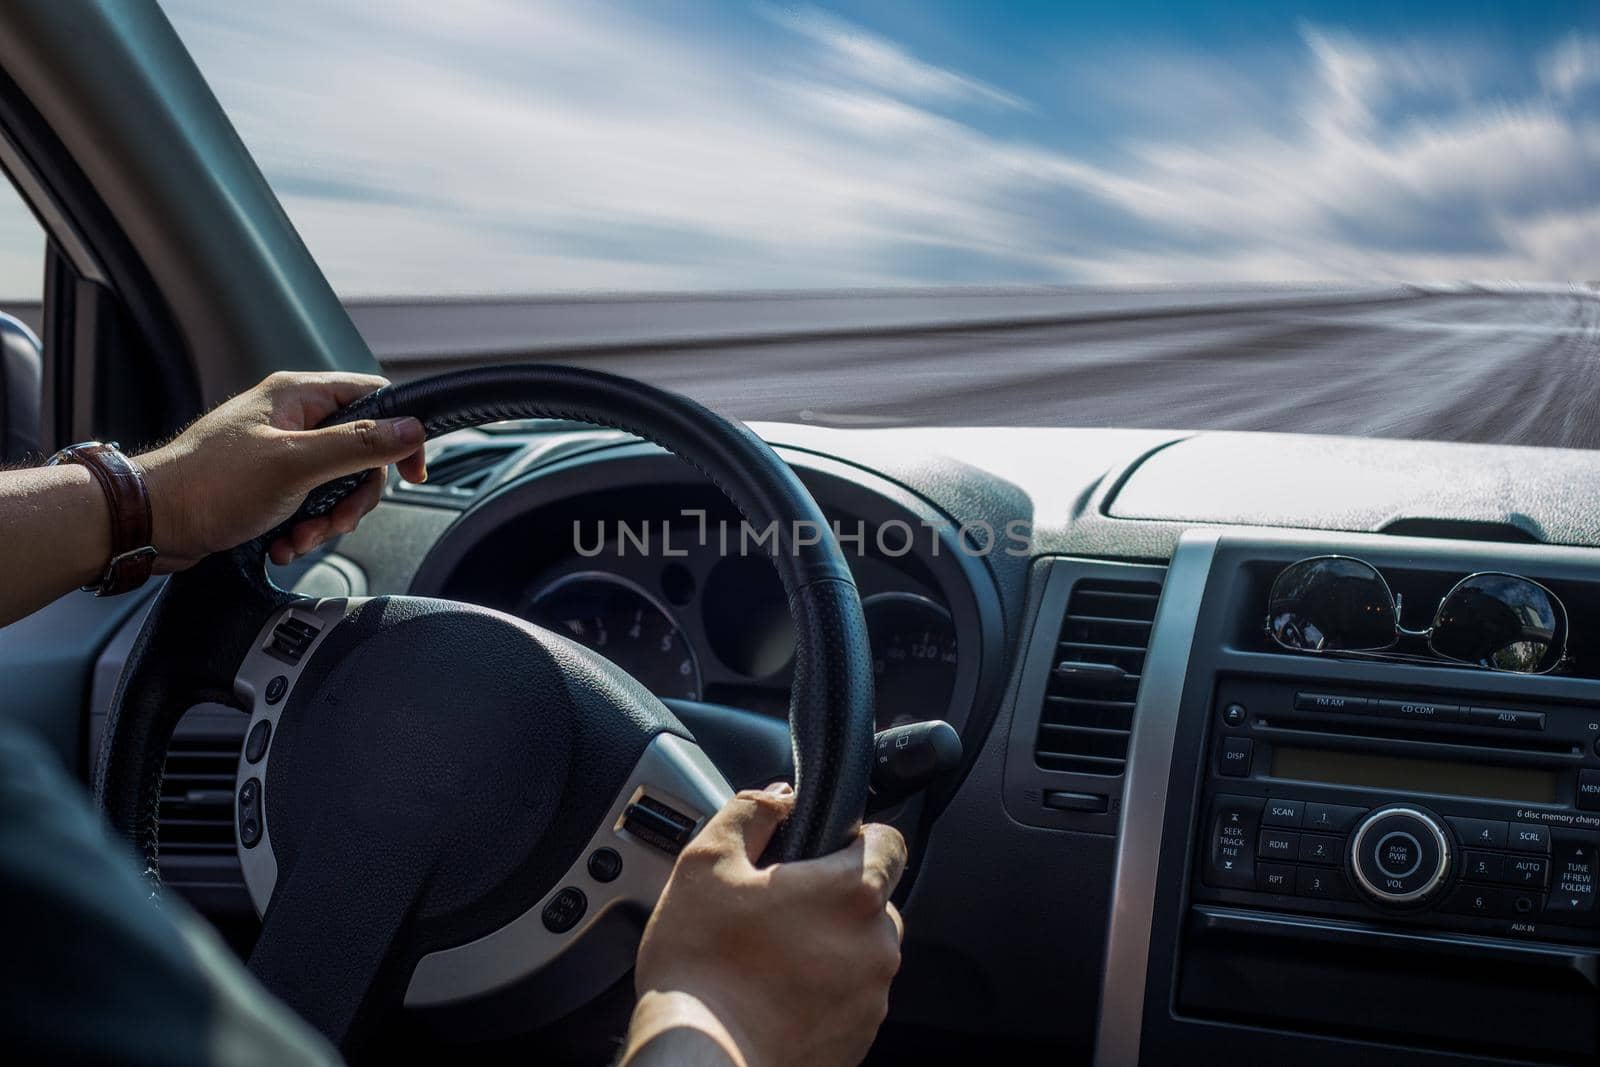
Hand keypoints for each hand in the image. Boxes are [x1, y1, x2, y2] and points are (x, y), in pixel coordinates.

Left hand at [136, 371, 426, 568]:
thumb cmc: (209, 485)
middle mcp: (291, 419)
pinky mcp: (267, 484)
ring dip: (326, 519)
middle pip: (359, 453)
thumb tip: (411, 430)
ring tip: (299, 537)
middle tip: (336, 519)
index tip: (412, 471)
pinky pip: (308, 504)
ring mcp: (279, 452)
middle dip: (352, 497)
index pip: (374, 399)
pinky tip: (283, 543)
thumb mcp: (297, 464)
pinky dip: (303, 529)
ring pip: (335, 485)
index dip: (400, 435)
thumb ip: (359, 445)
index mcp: (298, 396)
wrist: (152, 523)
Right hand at [624, 784, 906, 1066]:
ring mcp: (872, 1000)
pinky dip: (823, 991)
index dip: (855, 837)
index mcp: (852, 893)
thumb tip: (779, 798)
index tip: (818, 852)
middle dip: (834, 898)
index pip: (890, 841)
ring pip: (862, 951)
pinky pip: (851, 997)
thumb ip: (751, 813)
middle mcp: (876, 946)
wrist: (701, 1062)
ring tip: (769, 957)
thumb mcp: (706, 864)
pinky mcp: (859, 1040)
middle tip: (777, 909)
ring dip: (828, 946)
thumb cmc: (701, 967)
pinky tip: (774, 994)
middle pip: (874, 900)